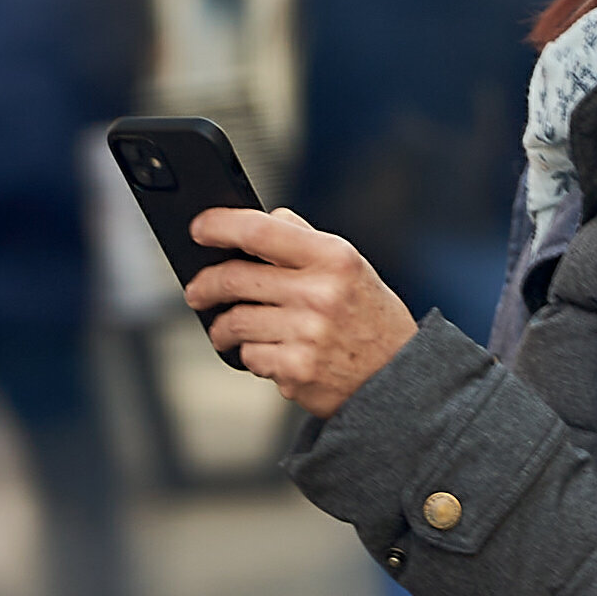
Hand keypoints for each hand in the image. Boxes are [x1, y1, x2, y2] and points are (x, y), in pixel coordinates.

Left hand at [180, 207, 420, 417]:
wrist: (399, 378)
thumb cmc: (372, 319)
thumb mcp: (352, 268)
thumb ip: (308, 240)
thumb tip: (267, 217)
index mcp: (333, 257)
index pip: (261, 230)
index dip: (220, 225)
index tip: (199, 228)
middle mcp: (320, 293)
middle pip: (234, 278)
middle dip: (204, 286)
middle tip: (197, 292)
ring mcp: (307, 334)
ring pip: (235, 322)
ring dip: (224, 328)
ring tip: (229, 331)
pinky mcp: (296, 370)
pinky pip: (249, 356)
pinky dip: (252, 355)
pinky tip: (272, 353)